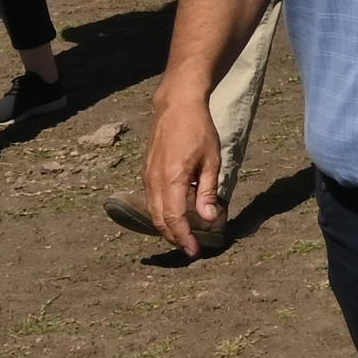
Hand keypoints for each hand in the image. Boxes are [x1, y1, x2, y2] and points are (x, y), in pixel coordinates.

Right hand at [139, 95, 226, 258]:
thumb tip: (209, 219)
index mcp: (172, 179)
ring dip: (167, 228)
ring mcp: (147, 176)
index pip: (174, 219)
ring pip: (153, 212)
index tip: (194, 251)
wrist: (176, 106)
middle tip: (190, 248)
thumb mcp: (211, 161)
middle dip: (174, 238)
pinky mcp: (146, 172)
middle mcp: (154, 180)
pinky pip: (151, 200)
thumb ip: (208, 192)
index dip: (184, 238)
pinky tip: (175, 217)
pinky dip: (161, 214)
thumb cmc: (198, 130)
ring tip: (184, 237)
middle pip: (160, 220)